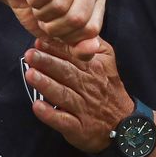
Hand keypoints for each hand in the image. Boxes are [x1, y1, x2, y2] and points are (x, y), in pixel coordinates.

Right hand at [0, 0, 104, 57]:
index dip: (67, 36)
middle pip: (76, 19)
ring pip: (59, 6)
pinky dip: (32, 0)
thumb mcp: (57, 34)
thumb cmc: (36, 8)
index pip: (91, 30)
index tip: (55, 25)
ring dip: (40, 12)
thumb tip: (93, 48)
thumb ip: (77, 45)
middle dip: (52, 26)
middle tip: (43, 14)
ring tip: (37, 2)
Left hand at [24, 37, 134, 152]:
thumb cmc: (109, 89)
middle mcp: (88, 87)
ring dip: (46, 85)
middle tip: (30, 55)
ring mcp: (83, 108)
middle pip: (67, 73)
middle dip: (47, 63)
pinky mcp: (79, 128)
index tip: (39, 42)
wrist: (125, 124)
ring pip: (63, 94)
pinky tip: (37, 107)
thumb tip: (77, 28)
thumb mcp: (108, 61)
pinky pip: (63, 120)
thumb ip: (93, 44)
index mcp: (94, 69)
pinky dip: (50, 114)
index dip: (56, 49)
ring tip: (30, 75)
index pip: (73, 56)